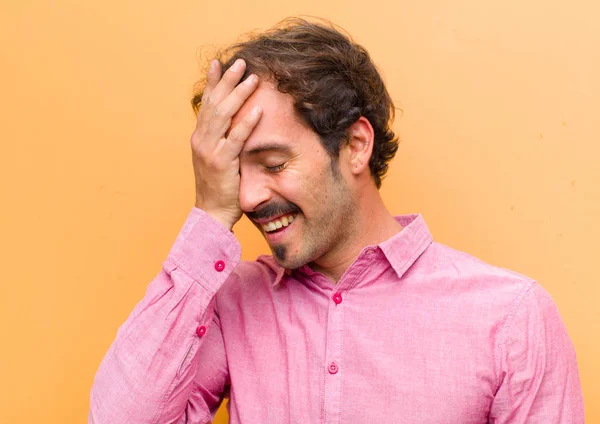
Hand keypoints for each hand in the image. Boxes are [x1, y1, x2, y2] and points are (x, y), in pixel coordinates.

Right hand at [191, 59, 261, 229]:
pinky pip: (235, 138)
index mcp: (200, 137)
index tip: (218, 64)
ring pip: (223, 115)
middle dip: (227, 81)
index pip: (206, 104)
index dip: (213, 83)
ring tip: (252, 78)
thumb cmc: (219, 188)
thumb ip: (222, 141)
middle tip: (240, 62)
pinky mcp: (222, 162)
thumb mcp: (217, 159)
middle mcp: (201, 140)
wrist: (211, 213)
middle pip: (214, 103)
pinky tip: (257, 109)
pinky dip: (246, 122)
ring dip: (238, 94)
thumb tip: (234, 124)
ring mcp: (210, 150)